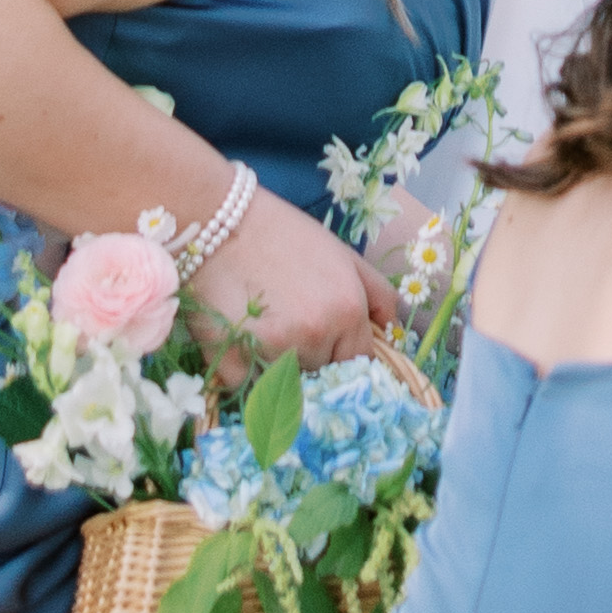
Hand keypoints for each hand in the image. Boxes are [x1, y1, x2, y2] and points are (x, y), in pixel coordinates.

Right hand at [184, 192, 386, 370]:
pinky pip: (249, 390)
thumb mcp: (342, 254)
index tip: (325, 343)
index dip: (342, 354)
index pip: (360, 362)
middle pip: (324, 373)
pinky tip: (238, 340)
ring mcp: (276, 353)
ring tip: (262, 329)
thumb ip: (377, 293)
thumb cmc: (282, 233)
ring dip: (279, 368)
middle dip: (311, 359)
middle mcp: (317, 336)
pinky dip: (245, 375)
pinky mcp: (236, 366)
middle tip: (287, 325)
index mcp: (348, 312)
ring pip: (288, 384)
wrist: (218, 222)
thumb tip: (393, 332)